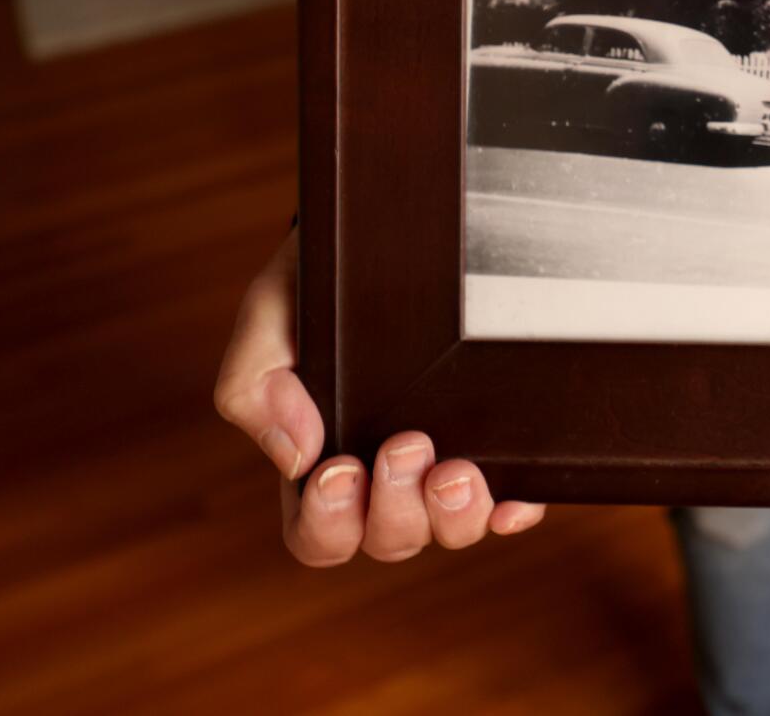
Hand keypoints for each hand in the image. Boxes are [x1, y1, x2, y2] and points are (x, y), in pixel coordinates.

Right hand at [213, 228, 546, 564]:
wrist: (386, 229)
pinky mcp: (498, 444)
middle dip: (396, 509)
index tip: (340, 470)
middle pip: (390, 539)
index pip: (319, 536)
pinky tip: (514, 500)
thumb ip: (255, 384)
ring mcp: (446, 462)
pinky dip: (514, 509)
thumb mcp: (270, 319)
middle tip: (405, 445)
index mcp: (323, 463)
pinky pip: (513, 499)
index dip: (328, 525)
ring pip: (451, 530)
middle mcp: (387, 478)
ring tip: (456, 469)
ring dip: (452, 516)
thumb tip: (296, 456)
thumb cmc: (320, 285)